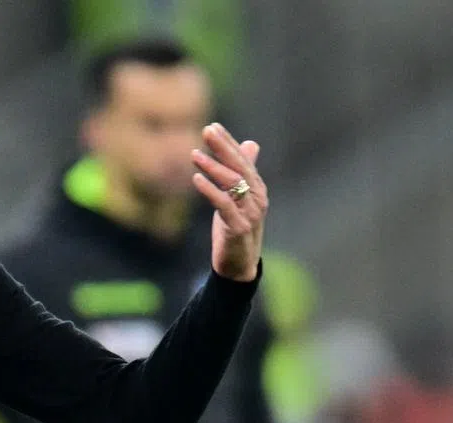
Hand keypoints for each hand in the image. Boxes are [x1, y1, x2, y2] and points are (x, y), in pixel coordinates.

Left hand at [191, 123, 268, 281]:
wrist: (239, 265)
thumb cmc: (237, 229)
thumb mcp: (239, 198)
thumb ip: (243, 172)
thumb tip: (250, 143)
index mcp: (257, 188)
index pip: (243, 159)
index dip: (228, 143)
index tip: (213, 126)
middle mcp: (257, 197)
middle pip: (240, 167)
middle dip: (223, 147)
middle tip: (206, 130)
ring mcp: (250, 213)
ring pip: (233, 184)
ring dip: (213, 167)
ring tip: (194, 155)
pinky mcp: (239, 228)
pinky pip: (225, 205)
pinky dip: (210, 191)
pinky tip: (196, 180)